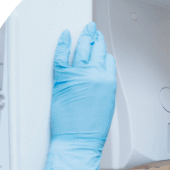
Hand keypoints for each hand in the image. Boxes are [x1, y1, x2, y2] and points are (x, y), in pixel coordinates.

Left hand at [39, 22, 116, 169]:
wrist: (78, 140)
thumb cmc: (92, 129)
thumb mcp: (107, 105)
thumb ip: (104, 87)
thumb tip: (99, 79)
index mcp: (108, 82)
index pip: (108, 60)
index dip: (104, 53)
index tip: (102, 48)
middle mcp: (94, 75)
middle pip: (96, 50)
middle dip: (96, 39)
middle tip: (94, 31)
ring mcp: (78, 75)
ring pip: (81, 48)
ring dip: (84, 36)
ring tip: (85, 30)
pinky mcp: (62, 78)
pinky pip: (61, 55)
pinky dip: (62, 44)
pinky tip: (65, 36)